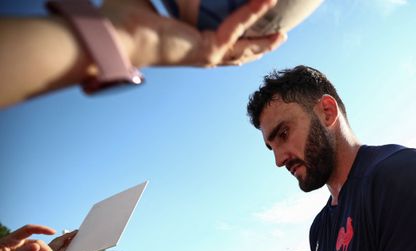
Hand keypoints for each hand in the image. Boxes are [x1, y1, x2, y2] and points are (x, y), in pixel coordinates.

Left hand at [101, 0, 286, 67]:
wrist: (114, 33)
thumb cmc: (122, 15)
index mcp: (188, 42)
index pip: (218, 37)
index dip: (238, 30)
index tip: (251, 20)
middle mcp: (199, 52)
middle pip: (239, 52)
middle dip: (259, 47)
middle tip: (278, 38)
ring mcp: (206, 54)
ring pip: (245, 48)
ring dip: (265, 41)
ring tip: (283, 35)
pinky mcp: (209, 49)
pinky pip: (238, 27)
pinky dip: (253, 13)